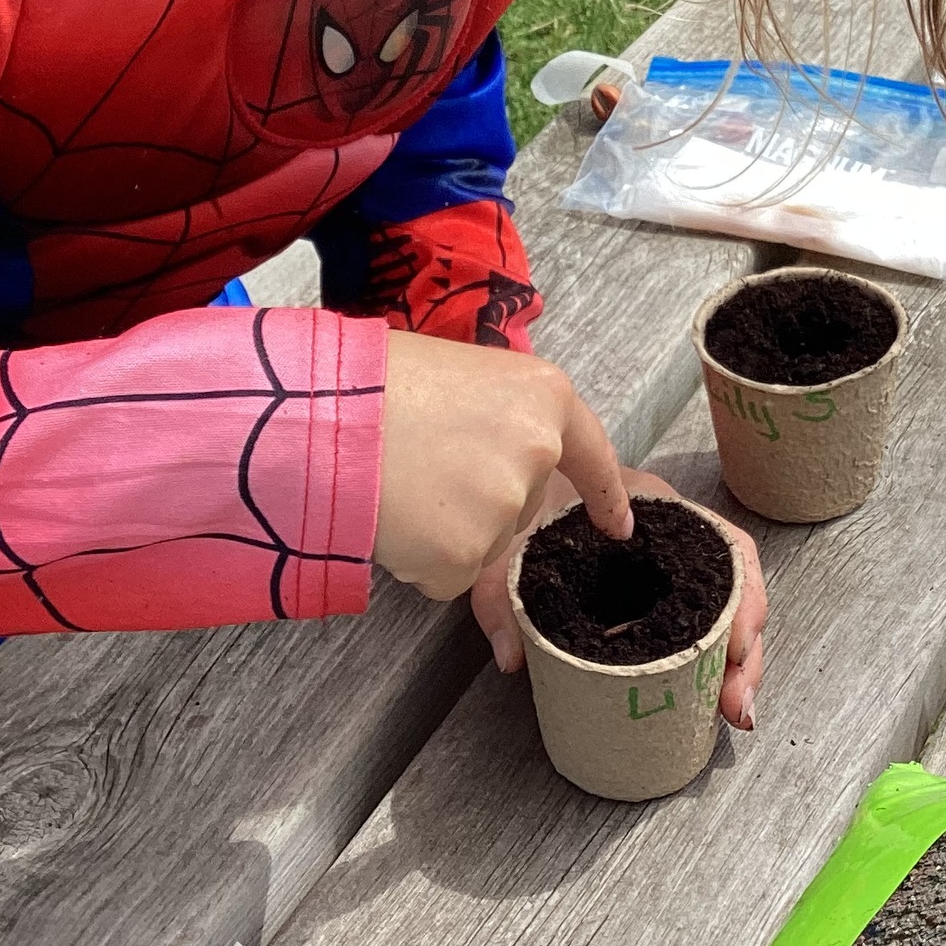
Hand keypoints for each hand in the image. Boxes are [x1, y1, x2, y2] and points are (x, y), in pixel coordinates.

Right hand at [375, 330, 631, 600]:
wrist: (325, 413)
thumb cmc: (379, 379)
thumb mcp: (462, 373)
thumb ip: (502, 415)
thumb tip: (501, 448)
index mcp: (545, 397)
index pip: (592, 452)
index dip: (606, 493)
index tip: (619, 526)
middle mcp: (538, 452)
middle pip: (521, 501)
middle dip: (480, 494)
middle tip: (424, 460)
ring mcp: (506, 508)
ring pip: (483, 539)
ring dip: (446, 526)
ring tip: (400, 482)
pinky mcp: (466, 556)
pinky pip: (448, 571)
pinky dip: (420, 556)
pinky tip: (393, 516)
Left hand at [470, 469, 768, 731]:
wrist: (517, 478)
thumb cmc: (524, 501)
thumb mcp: (508, 549)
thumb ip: (502, 598)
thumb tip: (514, 660)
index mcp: (658, 510)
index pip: (725, 549)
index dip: (743, 603)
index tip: (734, 654)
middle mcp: (676, 533)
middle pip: (736, 588)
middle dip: (746, 652)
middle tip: (735, 707)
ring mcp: (671, 562)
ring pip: (725, 608)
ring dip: (737, 661)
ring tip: (732, 711)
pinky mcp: (655, 589)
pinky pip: (700, 617)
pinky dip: (713, 656)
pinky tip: (711, 694)